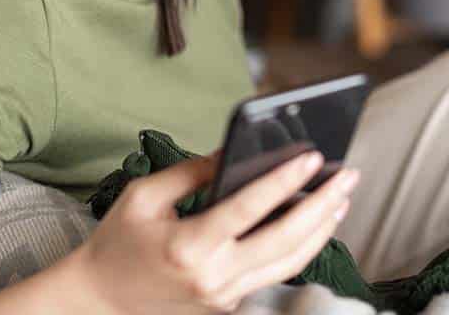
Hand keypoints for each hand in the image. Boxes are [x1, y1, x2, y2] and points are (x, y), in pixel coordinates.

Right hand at [63, 148, 359, 313]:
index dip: (284, 181)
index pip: (248, 208)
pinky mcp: (229, 304)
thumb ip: (193, 172)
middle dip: (322, 205)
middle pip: (284, 240)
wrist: (99, 301)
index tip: (313, 157)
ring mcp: (224, 296)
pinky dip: (300, 247)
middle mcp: (213, 276)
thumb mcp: (145, 196)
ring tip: (342, 197)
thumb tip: (233, 150)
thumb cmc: (118, 242)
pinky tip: (315, 223)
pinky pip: (273, 272)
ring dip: (321, 229)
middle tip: (349, 175)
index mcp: (189, 246)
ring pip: (288, 262)